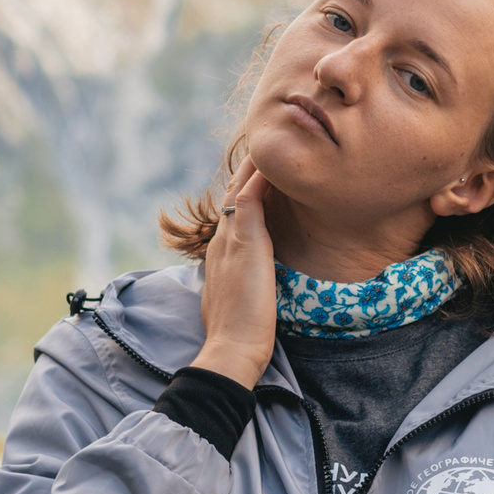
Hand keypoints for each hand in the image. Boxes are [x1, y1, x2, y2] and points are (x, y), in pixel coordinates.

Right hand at [194, 160, 276, 387]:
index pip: (231, 214)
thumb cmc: (240, 336)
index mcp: (219, 256)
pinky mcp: (245, 242)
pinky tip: (273, 165)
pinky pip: (250, 198)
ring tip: (270, 144)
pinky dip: (260, 179)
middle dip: (248, 172)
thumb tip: (258, 285)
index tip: (260, 179)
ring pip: (239, 190)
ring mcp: (229, 240)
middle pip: (232, 195)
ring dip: (254, 167)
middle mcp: (220, 242)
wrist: (232, 349)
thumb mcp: (240, 302)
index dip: (245, 193)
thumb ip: (246, 286)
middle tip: (265, 148)